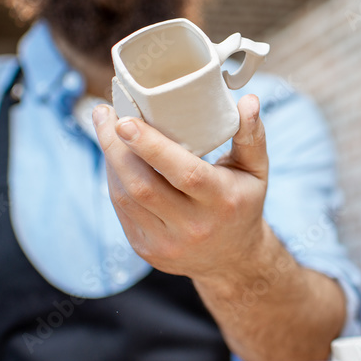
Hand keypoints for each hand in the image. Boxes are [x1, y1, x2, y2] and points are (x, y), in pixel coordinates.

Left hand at [93, 95, 269, 280]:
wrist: (233, 260)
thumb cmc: (242, 203)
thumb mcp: (256, 171)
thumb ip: (251, 135)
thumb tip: (249, 100)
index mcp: (222, 201)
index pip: (184, 173)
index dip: (151, 147)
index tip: (125, 120)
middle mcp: (194, 226)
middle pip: (143, 185)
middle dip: (116, 146)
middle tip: (105, 112)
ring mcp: (166, 242)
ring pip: (125, 197)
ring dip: (110, 159)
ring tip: (105, 127)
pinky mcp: (146, 249)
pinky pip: (121, 209)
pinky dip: (113, 178)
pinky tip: (113, 156)